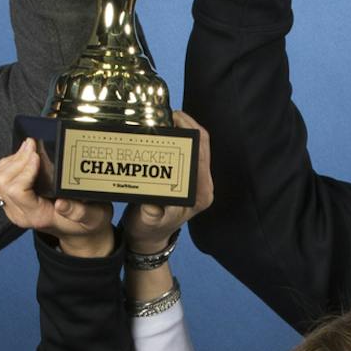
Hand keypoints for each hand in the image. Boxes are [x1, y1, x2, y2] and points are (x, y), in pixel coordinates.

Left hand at [0, 138, 114, 257]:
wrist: (77, 234)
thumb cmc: (85, 223)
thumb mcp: (93, 218)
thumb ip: (80, 212)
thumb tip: (61, 203)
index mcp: (38, 216)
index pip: (17, 191)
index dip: (24, 170)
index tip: (37, 156)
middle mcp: (20, 213)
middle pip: (2, 183)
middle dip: (16, 160)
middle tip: (32, 145)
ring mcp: (13, 207)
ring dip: (10, 161)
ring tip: (28, 149)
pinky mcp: (11, 200)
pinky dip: (8, 164)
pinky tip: (24, 157)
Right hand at [120, 110, 213, 252]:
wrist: (148, 238)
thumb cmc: (149, 231)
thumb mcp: (147, 223)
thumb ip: (151, 215)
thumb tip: (152, 205)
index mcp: (199, 194)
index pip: (202, 154)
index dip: (191, 132)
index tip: (173, 117)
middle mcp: (202, 184)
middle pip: (201, 145)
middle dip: (186, 125)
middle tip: (165, 112)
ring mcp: (196, 180)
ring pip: (195, 145)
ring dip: (181, 129)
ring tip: (163, 116)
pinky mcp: (187, 176)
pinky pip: (186, 150)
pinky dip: (176, 138)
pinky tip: (162, 129)